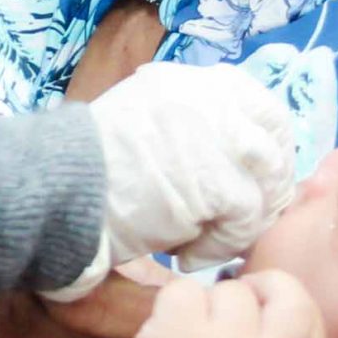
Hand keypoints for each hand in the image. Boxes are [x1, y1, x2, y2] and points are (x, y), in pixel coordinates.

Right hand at [65, 62, 296, 298]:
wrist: (63, 189)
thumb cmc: (88, 165)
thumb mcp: (141, 120)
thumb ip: (186, 125)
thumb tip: (228, 152)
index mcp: (190, 81)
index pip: (255, 99)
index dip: (263, 139)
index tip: (252, 172)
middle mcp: (213, 99)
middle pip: (274, 134)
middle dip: (268, 177)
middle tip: (244, 214)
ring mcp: (221, 137)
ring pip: (267, 181)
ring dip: (244, 218)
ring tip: (208, 240)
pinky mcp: (220, 183)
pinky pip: (246, 220)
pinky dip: (221, 245)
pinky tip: (191, 256)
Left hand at [93, 272, 325, 337]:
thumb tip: (270, 298)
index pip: (314, 327)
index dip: (289, 308)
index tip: (264, 308)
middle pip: (290, 296)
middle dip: (265, 285)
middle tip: (237, 295)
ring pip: (231, 291)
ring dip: (207, 304)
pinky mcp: (181, 334)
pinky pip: (185, 290)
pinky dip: (171, 305)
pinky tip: (161, 337)